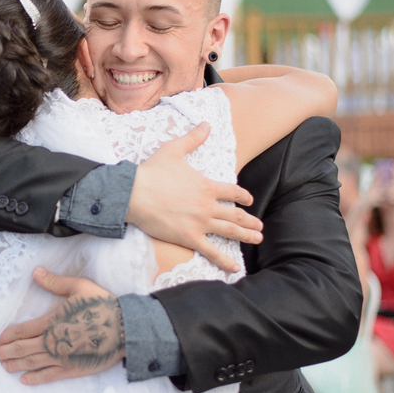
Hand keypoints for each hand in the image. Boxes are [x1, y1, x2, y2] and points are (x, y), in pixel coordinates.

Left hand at [0, 268, 124, 384]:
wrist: (125, 330)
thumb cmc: (103, 306)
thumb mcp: (79, 287)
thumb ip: (55, 282)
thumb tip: (35, 272)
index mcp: (52, 322)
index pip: (21, 330)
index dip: (6, 336)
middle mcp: (53, 342)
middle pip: (21, 348)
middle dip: (5, 352)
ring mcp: (62, 358)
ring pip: (31, 363)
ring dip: (15, 365)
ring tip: (3, 366)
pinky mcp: (72, 369)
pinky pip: (49, 376)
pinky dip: (34, 378)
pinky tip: (24, 379)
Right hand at [127, 123, 261, 272]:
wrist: (133, 193)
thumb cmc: (151, 172)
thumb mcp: (173, 150)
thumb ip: (193, 138)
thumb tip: (206, 124)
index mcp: (206, 186)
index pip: (232, 192)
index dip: (243, 195)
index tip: (248, 200)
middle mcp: (207, 205)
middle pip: (236, 214)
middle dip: (250, 220)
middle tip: (259, 226)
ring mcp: (199, 222)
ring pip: (229, 231)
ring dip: (246, 236)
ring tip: (257, 239)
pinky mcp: (188, 237)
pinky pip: (211, 251)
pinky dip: (224, 260)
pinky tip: (235, 268)